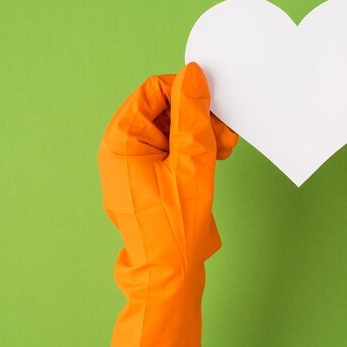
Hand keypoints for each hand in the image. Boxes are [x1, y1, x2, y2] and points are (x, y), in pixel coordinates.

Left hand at [97, 62, 237, 346]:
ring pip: (171, 130)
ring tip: (224, 149)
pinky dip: (194, 150)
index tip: (213, 105)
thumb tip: (192, 74)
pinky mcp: (148, 179)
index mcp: (122, 140)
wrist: (170, 272)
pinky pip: (171, 151)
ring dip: (201, 134)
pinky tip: (215, 160)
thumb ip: (192, 114)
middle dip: (197, 117)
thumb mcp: (192, 160)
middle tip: (224, 133)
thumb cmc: (175, 223)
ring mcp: (134, 165)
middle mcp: (122, 149)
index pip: (152, 91)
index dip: (185, 92)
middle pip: (162, 110)